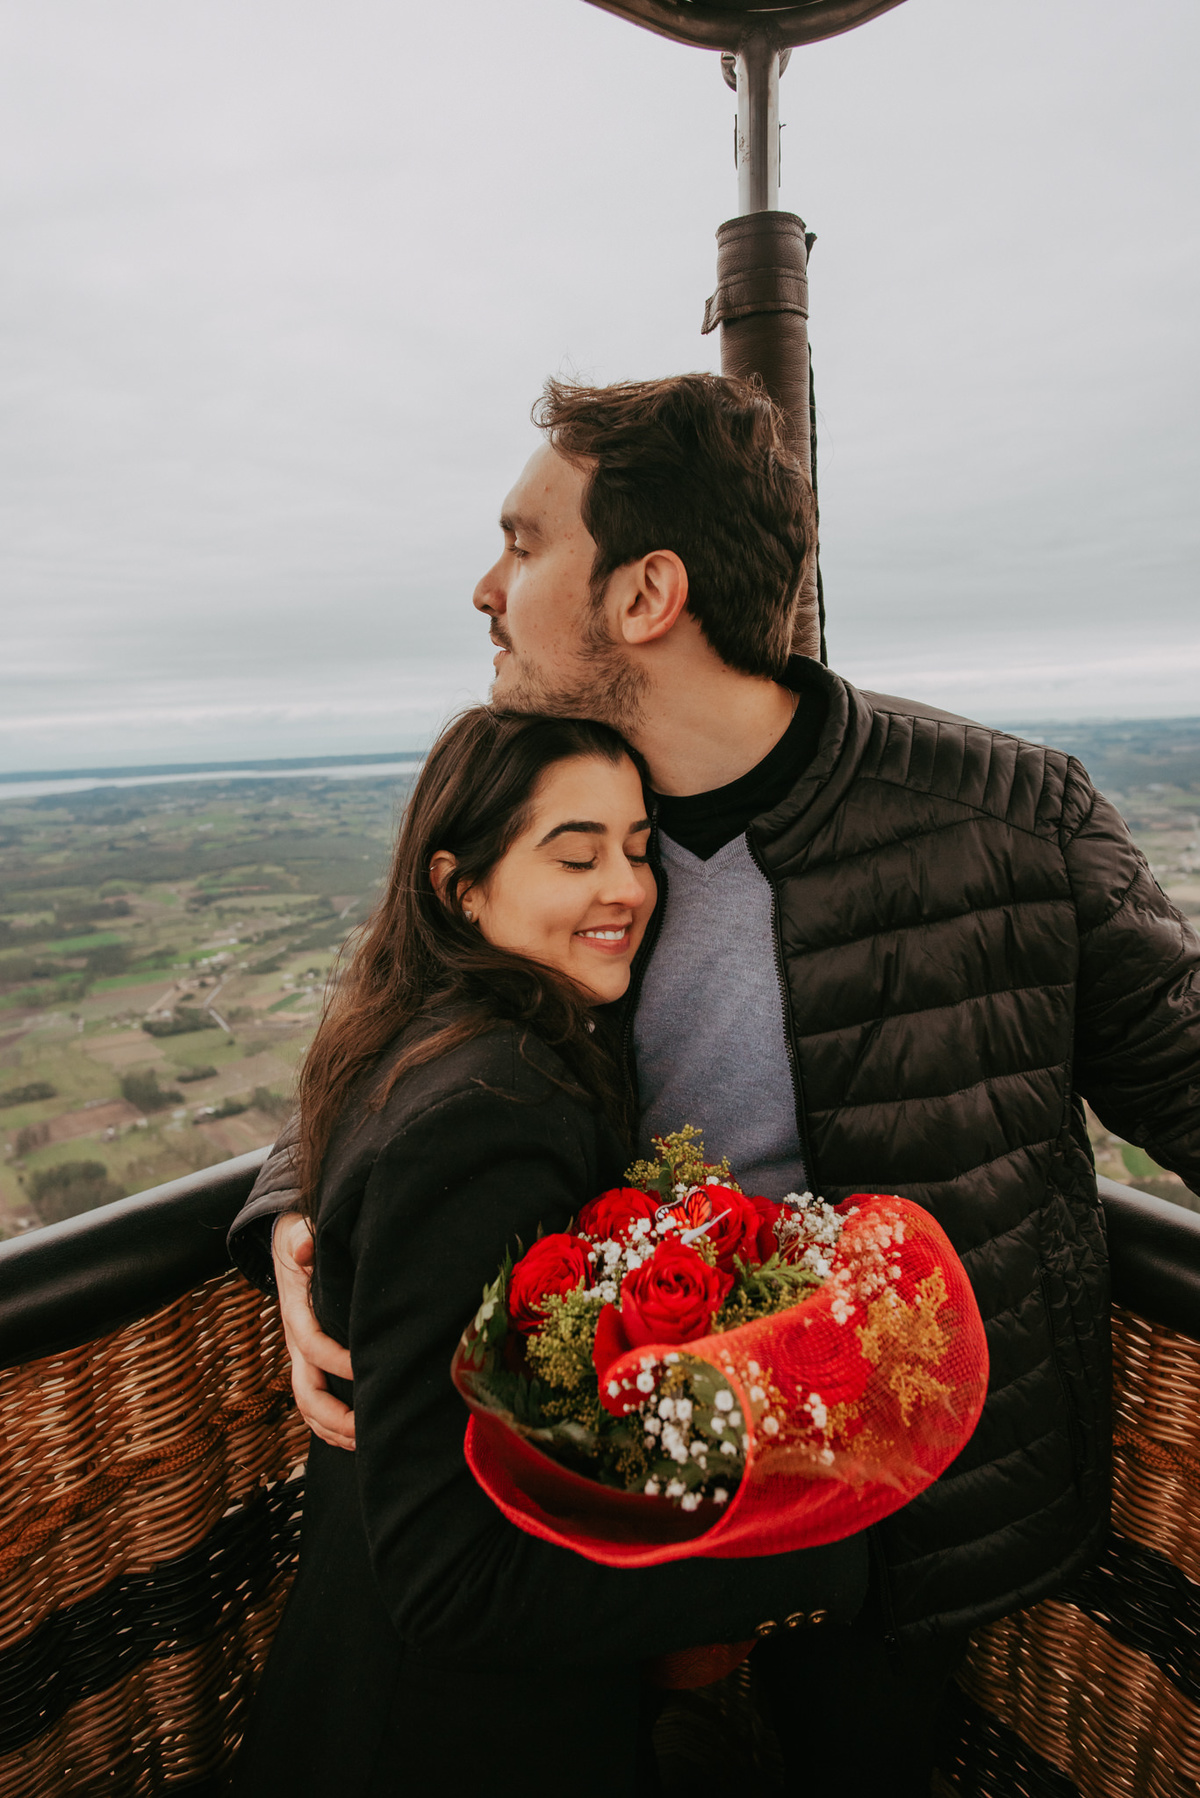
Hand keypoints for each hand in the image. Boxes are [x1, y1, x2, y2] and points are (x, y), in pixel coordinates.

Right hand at [273, 1210, 355, 1450]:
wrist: (285, 1244)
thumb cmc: (298, 1238)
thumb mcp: (295, 1230)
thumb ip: (300, 1238)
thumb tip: (302, 1249)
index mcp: (295, 1314)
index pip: (313, 1345)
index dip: (338, 1360)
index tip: (367, 1369)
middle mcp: (295, 1342)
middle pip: (305, 1392)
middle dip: (333, 1416)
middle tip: (366, 1431)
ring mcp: (301, 1356)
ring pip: (308, 1405)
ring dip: (333, 1429)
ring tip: (366, 1444)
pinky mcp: (311, 1362)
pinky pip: (316, 1401)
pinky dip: (331, 1425)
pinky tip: (356, 1437)